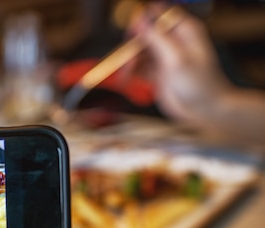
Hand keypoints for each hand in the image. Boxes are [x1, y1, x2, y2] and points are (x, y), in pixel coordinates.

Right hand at [130, 6, 232, 124]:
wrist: (204, 110)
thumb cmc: (200, 84)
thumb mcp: (177, 58)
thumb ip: (157, 39)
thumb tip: (140, 21)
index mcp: (184, 30)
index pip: (159, 14)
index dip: (144, 20)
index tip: (133, 32)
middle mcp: (173, 41)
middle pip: (145, 33)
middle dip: (133, 43)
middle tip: (127, 56)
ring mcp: (164, 57)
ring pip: (139, 51)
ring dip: (129, 60)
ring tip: (126, 72)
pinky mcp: (157, 73)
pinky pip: (138, 67)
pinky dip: (131, 72)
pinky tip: (127, 78)